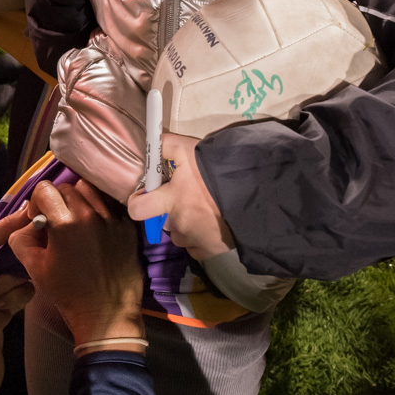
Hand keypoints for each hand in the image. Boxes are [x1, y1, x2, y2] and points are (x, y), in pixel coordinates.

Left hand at [0, 210, 34, 356]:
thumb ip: (4, 227)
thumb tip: (27, 206)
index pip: (20, 233)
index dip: (30, 231)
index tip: (40, 226)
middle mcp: (7, 262)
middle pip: (29, 254)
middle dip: (17, 261)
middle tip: (1, 266)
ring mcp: (13, 282)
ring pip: (28, 275)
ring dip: (6, 284)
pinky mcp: (18, 302)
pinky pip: (27, 293)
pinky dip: (10, 298)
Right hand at [9, 181, 144, 348]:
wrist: (106, 314)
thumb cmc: (67, 293)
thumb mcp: (33, 267)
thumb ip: (22, 238)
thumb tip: (29, 220)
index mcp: (64, 223)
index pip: (45, 188)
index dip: (36, 202)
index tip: (39, 218)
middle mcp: (89, 214)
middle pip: (66, 187)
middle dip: (56, 201)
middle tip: (57, 222)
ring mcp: (112, 218)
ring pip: (90, 190)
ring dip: (79, 200)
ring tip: (78, 220)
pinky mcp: (127, 226)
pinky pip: (110, 204)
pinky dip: (99, 209)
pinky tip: (96, 228)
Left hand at [127, 132, 233, 259]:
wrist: (257, 192)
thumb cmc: (219, 169)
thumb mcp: (189, 149)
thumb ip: (165, 145)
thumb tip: (152, 143)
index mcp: (170, 201)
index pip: (137, 209)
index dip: (138, 202)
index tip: (146, 195)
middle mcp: (178, 223)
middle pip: (163, 221)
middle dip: (170, 212)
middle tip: (187, 199)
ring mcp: (194, 240)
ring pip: (180, 235)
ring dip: (187, 225)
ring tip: (205, 211)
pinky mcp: (211, 251)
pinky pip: (196, 247)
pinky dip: (201, 239)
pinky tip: (214, 224)